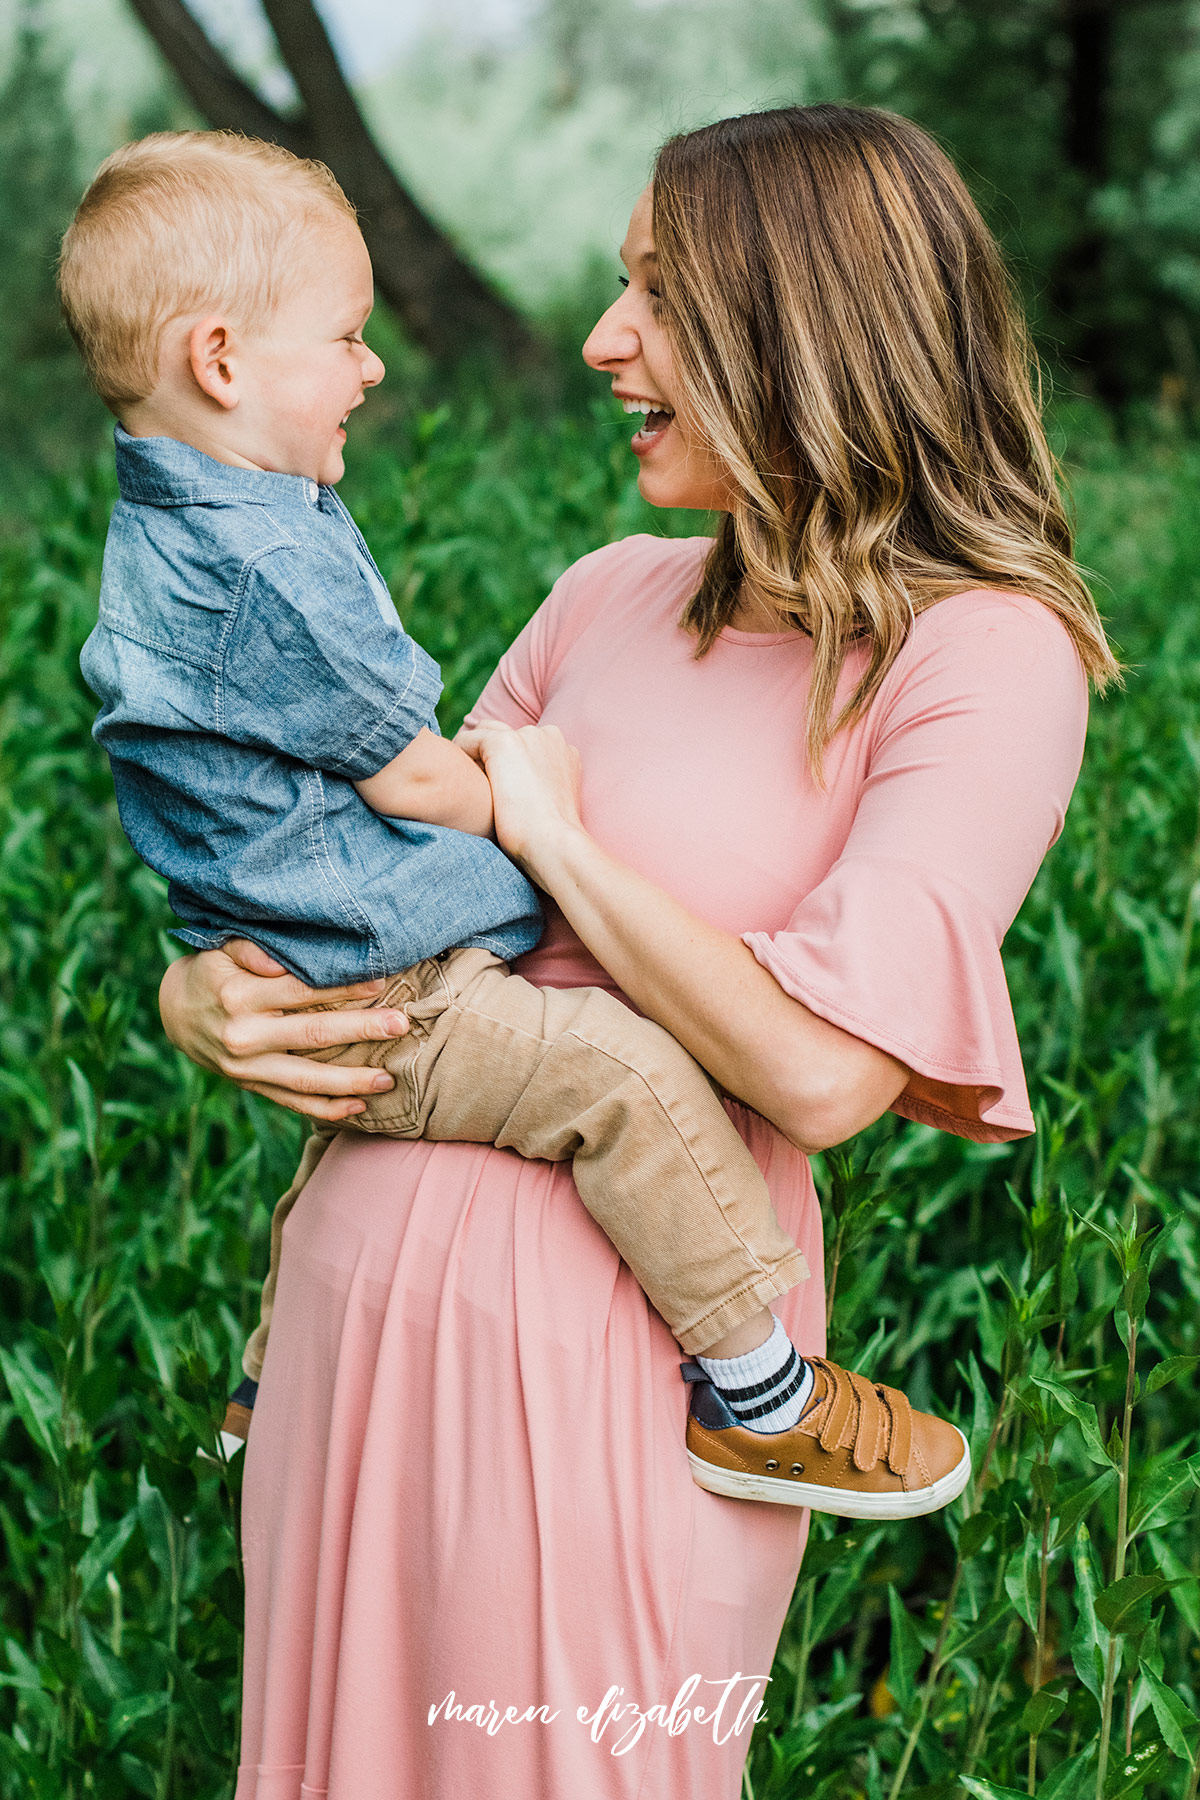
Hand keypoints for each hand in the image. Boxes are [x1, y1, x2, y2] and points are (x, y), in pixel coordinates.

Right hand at [158, 938, 408, 1121]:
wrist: (175, 1014)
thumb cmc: (213, 972)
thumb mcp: (222, 949)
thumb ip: (253, 949)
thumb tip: (281, 959)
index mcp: (240, 997)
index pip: (302, 992)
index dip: (343, 988)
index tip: (380, 981)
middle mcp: (245, 1035)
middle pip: (313, 1035)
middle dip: (361, 1030)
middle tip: (400, 1025)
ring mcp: (247, 1067)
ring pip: (307, 1079)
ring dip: (351, 1081)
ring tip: (388, 1079)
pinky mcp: (251, 1085)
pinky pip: (293, 1101)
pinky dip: (326, 1109)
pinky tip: (358, 1108)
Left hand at [456, 720, 584, 881]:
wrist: (553, 842)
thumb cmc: (552, 838)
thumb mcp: (552, 806)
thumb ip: (540, 790)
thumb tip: (519, 797)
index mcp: (564, 753)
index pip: (528, 744)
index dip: (508, 762)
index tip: (494, 781)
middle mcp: (549, 736)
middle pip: (508, 733)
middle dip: (490, 751)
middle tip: (472, 777)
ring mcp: (527, 736)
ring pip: (487, 732)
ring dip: (473, 750)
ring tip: (459, 775)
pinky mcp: (504, 742)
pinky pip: (469, 739)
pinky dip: (458, 753)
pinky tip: (451, 773)